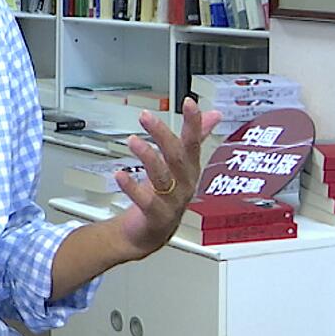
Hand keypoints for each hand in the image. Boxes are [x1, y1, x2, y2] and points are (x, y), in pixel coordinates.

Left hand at [113, 98, 220, 256]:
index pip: (194, 142)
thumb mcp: (180, 165)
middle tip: (146, 116)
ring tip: (133, 140)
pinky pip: (146, 201)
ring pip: (162, 177)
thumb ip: (196, 138)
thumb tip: (214, 114)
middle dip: (163, 135)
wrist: (150, 233)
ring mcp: (172, 201)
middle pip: (177, 157)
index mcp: (190, 169)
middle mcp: (184, 184)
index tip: (189, 103)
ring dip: (148, 157)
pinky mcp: (156, 216)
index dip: (194, 123)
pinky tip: (120, 174)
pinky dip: (132, 187)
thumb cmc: (165, 195)